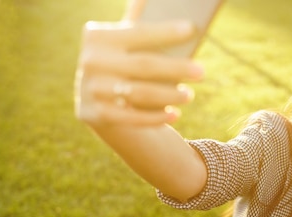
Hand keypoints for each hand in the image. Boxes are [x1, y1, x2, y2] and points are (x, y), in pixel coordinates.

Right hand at [74, 20, 204, 126]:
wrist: (97, 99)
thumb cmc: (123, 63)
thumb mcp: (126, 44)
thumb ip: (140, 24)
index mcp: (97, 36)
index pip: (138, 32)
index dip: (165, 31)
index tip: (191, 29)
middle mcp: (91, 61)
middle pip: (143, 65)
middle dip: (175, 68)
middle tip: (201, 71)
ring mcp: (92, 89)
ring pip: (139, 93)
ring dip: (169, 95)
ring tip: (189, 95)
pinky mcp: (96, 114)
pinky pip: (132, 117)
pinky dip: (156, 117)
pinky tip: (175, 114)